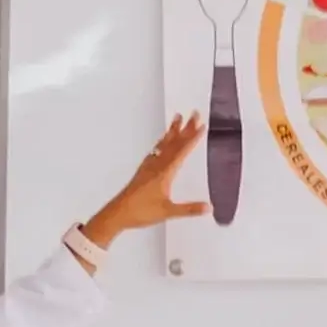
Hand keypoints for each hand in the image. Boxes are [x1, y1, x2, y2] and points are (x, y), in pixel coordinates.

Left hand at [79, 113, 207, 248]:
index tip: (201, 126)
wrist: (119, 212)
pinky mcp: (144, 170)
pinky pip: (156, 150)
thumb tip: (208, 207)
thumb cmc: (140, 211)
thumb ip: (189, 209)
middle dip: (186, 128)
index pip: (182, 151)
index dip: (193, 138)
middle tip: (194, 114)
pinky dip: (162, 142)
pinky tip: (162, 141)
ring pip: (164, 144)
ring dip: (173, 131)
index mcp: (164, 172)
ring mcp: (149, 166)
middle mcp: (157, 165)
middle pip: (174, 143)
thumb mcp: (168, 211)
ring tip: (178, 118)